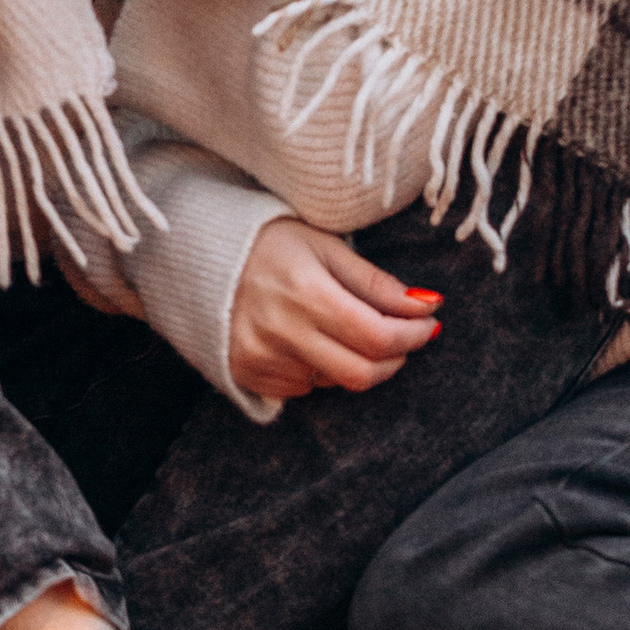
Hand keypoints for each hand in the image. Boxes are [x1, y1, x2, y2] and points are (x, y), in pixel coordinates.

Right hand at [228, 220, 442, 400]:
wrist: (200, 256)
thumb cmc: (269, 243)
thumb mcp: (326, 246)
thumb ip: (375, 282)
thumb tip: (425, 306)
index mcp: (305, 292)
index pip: (377, 335)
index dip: (413, 335)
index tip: (428, 323)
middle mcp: (282, 332)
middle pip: (361, 372)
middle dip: (394, 360)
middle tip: (404, 338)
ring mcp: (262, 358)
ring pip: (334, 381)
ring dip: (355, 361)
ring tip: (345, 328)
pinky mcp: (248, 374)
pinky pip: (304, 387)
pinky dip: (319, 369)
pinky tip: (307, 338)